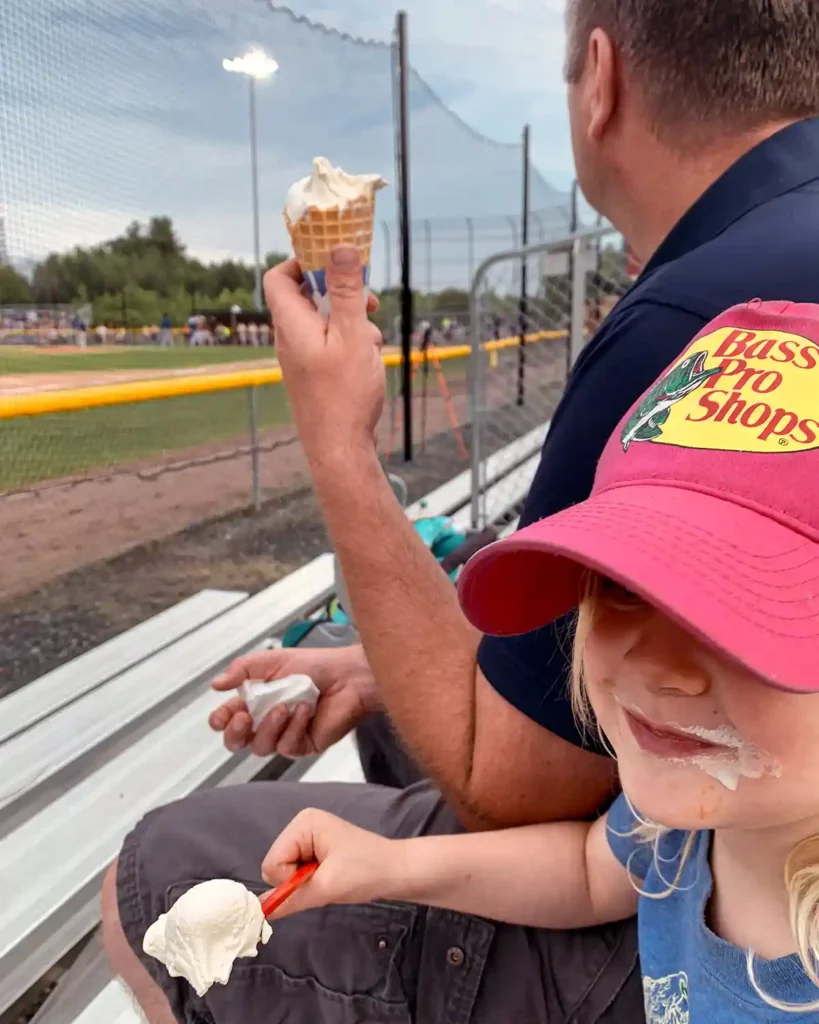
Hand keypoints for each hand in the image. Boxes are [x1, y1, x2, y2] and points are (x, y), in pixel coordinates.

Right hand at [208, 645, 378, 756]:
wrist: (349, 676)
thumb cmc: (315, 665)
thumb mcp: (273, 661)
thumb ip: (243, 670)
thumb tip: (215, 684)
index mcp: (256, 701)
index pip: (228, 718)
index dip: (221, 720)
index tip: (223, 715)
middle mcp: (266, 721)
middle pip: (237, 742)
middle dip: (235, 733)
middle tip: (243, 718)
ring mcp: (284, 736)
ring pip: (261, 747)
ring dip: (269, 727)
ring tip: (284, 707)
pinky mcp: (303, 745)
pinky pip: (287, 746)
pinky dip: (294, 727)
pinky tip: (305, 710)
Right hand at [261, 808, 398, 917]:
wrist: (397, 872)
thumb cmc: (366, 871)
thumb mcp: (326, 887)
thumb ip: (290, 899)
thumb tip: (261, 911)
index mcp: (303, 823)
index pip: (272, 863)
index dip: (288, 881)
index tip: (316, 879)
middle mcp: (302, 825)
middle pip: (276, 866)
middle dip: (296, 881)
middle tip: (325, 880)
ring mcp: (309, 836)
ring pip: (286, 872)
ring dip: (304, 883)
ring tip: (330, 878)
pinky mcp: (316, 849)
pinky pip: (297, 872)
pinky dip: (310, 881)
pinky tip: (330, 877)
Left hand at [264, 247, 384, 453]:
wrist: (339, 448)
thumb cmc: (344, 395)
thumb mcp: (352, 335)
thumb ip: (346, 290)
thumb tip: (340, 246)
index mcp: (291, 324)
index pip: (279, 276)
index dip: (303, 261)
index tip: (334, 260)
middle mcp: (290, 339)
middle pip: (307, 296)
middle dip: (340, 292)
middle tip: (366, 299)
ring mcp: (300, 357)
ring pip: (324, 321)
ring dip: (350, 320)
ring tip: (371, 338)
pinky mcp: (312, 373)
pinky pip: (328, 343)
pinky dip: (348, 341)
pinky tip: (367, 358)